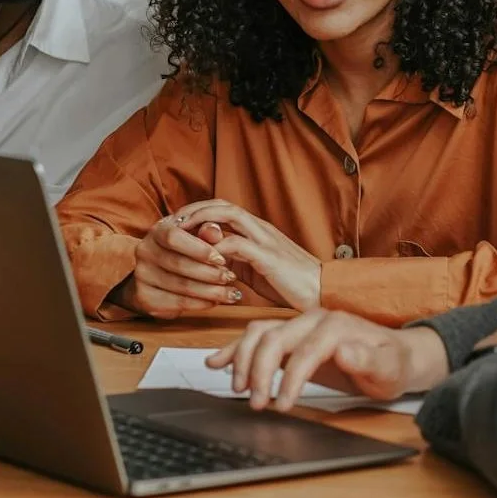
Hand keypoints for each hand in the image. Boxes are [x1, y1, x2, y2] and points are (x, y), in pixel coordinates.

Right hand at [110, 213, 243, 318]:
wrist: (158, 274)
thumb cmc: (185, 251)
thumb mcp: (196, 238)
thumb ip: (207, 233)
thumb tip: (216, 230)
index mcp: (156, 231)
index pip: (174, 237)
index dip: (199, 249)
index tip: (222, 259)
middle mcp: (144, 251)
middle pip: (179, 263)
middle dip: (209, 273)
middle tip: (230, 278)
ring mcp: (142, 275)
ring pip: (180, 285)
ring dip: (210, 291)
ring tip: (230, 293)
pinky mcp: (145, 298)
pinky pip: (177, 302)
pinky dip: (200, 303)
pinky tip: (215, 302)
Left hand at [174, 201, 320, 310]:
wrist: (324, 292)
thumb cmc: (291, 284)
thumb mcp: (256, 270)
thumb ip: (235, 260)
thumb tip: (211, 258)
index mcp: (258, 230)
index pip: (224, 208)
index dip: (199, 211)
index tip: (177, 222)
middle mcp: (261, 228)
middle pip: (223, 205)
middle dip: (195, 210)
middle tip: (171, 221)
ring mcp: (266, 240)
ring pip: (230, 215)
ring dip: (203, 220)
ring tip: (181, 231)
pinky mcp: (269, 257)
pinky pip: (237, 244)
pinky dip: (218, 247)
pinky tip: (204, 256)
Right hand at [207, 310, 450, 411]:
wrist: (396, 356)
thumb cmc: (392, 364)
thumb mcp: (389, 367)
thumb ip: (368, 358)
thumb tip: (345, 349)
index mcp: (335, 325)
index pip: (304, 351)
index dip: (290, 379)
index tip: (282, 404)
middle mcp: (313, 319)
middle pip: (274, 339)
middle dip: (260, 371)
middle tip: (257, 403)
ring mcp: (299, 325)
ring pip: (259, 333)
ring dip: (244, 360)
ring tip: (239, 388)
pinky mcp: (291, 336)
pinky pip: (257, 336)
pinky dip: (236, 349)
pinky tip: (217, 362)